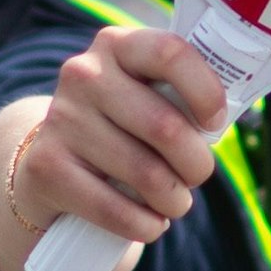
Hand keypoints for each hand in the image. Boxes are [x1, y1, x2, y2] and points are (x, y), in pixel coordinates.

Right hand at [17, 26, 227, 242]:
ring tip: (173, 202)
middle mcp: (83, 74)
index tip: (215, 122)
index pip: (170, 52)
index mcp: (116, 45)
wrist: (53, 164)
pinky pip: (114, 209)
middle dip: (196, 165)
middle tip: (196, 176)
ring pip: (145, 174)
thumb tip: (223, 120)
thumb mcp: (146, 96)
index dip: (205, 91)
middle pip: (165, 126)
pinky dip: (145, 225)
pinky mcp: (46, 167)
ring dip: (174, 201)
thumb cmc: (122, 128)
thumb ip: (181, 96)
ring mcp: (61, 119)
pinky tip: (150, 223)